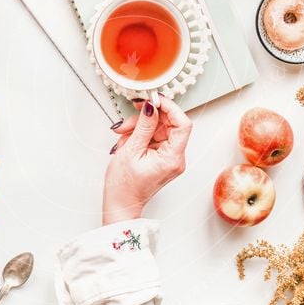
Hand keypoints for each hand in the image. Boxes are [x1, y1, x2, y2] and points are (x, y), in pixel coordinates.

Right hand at [102, 96, 192, 224]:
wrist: (121, 204)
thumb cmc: (124, 186)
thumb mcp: (131, 151)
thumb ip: (144, 126)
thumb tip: (151, 107)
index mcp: (173, 158)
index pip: (183, 124)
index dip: (169, 108)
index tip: (153, 100)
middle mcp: (176, 158)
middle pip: (168, 124)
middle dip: (147, 119)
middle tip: (129, 121)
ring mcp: (169, 157)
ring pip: (158, 129)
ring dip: (139, 128)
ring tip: (123, 136)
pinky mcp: (161, 157)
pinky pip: (154, 137)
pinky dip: (139, 135)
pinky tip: (127, 142)